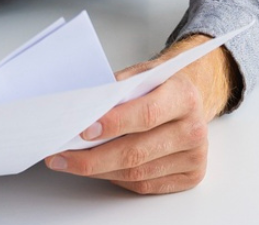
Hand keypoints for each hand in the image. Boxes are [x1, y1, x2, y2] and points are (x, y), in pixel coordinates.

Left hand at [44, 36, 234, 194]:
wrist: (188, 100)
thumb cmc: (160, 87)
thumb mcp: (142, 73)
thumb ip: (118, 88)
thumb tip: (83, 109)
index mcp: (184, 96)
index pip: (147, 114)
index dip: (114, 124)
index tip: (84, 130)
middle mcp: (194, 128)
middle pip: (137, 151)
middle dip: (94, 157)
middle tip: (63, 155)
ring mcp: (194, 156)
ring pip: (136, 173)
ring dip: (98, 170)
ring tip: (70, 163)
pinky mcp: (190, 176)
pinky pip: (143, 185)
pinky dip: (115, 178)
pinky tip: (97, 169)